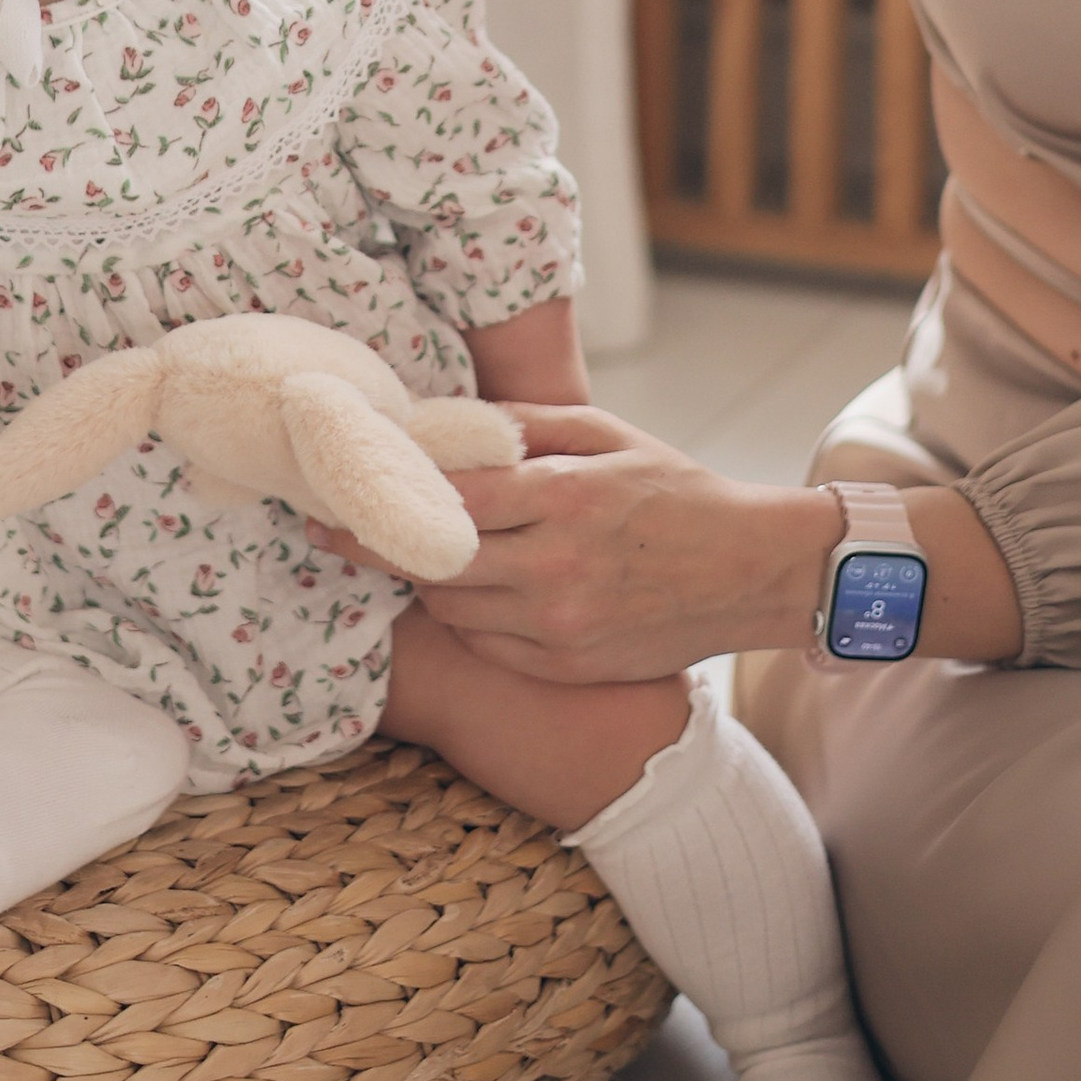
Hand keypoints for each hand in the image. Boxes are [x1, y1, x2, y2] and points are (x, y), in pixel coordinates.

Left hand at [313, 403, 826, 683]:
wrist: (751, 571)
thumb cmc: (678, 492)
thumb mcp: (607, 434)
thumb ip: (526, 422)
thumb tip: (449, 415)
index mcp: (563, 498)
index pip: (445, 503)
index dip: (379, 502)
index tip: (329, 497)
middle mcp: (556, 569)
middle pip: (433, 564)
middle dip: (379, 548)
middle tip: (339, 530)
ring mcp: (560, 627)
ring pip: (452, 609)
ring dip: (427, 580)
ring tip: (417, 553)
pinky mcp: (567, 665)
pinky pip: (486, 645)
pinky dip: (467, 616)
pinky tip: (471, 589)